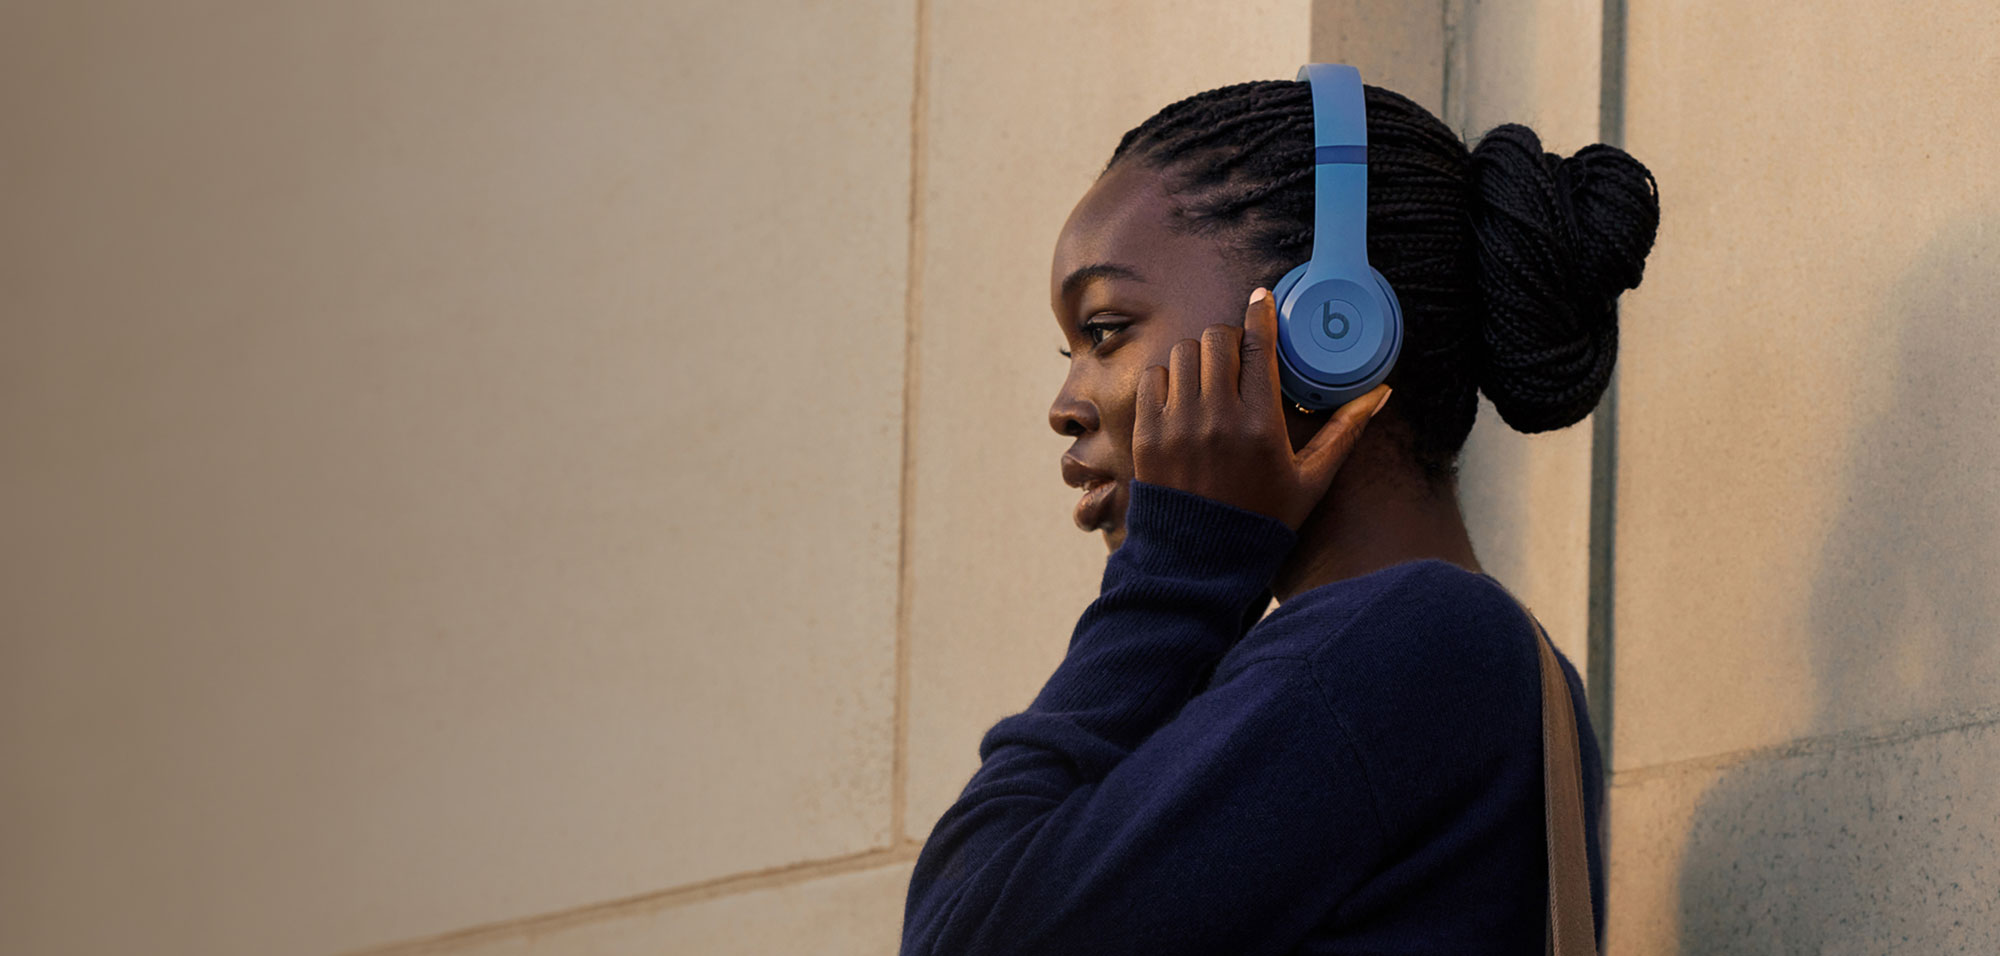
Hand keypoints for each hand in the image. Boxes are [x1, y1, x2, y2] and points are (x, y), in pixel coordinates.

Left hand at [1132, 287, 1391, 531]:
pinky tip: (1184, 396)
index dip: (1261, 312)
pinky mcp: (1147, 435)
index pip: (1258, 344)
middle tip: (1238, 354)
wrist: (1202, 562)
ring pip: (1184, 353)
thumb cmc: (1263, 520)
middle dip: (1230, 338)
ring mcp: (1177, 425)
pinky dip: (1169, 378)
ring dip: (1199, 356)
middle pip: (1218, 338)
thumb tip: (1383, 393)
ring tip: (1212, 377)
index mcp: (1261, 425)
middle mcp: (1216, 419)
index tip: (1263, 298)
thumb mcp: (1312, 479)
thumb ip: (1345, 431)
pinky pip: (1154, 378)